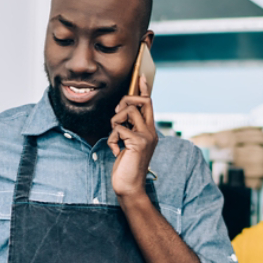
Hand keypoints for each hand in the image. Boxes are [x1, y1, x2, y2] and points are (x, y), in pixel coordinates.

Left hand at [108, 74, 156, 198]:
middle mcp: (151, 131)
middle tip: (116, 112)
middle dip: (126, 100)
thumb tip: (121, 112)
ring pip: (127, 111)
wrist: (129, 186)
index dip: (144, 89)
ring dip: (115, 122)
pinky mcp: (138, 142)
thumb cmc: (126, 165)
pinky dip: (112, 139)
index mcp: (149, 130)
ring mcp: (146, 136)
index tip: (141, 76)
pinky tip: (116, 151)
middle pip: (142, 101)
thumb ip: (128, 128)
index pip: (148, 104)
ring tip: (116, 138)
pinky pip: (118, 129)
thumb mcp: (127, 143)